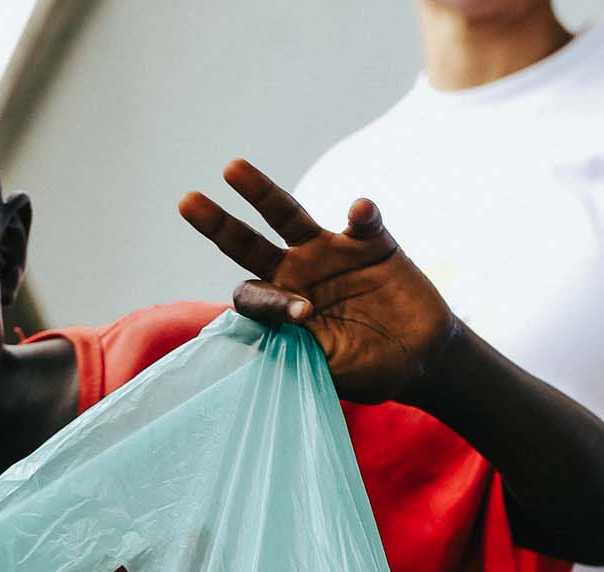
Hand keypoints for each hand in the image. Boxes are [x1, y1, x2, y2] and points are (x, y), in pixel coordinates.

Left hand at [179, 160, 455, 402]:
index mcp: (280, 307)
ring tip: (231, 170)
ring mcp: (330, 253)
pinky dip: (361, 214)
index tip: (302, 315)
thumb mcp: (328, 370)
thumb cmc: (366, 369)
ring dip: (261, 193)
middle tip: (186, 202)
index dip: (268, 301)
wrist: (417, 359)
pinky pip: (362, 222)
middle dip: (219, 224)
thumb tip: (280, 336)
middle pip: (249, 244)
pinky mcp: (372, 243)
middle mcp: (297, 273)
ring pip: (288, 215)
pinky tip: (359, 211)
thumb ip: (303, 352)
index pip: (251, 295)